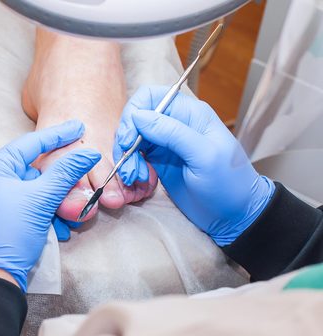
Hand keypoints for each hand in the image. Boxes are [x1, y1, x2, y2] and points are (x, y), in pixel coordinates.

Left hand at [0, 120, 101, 290]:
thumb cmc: (10, 235)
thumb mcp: (41, 200)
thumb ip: (66, 173)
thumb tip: (89, 152)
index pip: (29, 144)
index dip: (58, 135)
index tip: (78, 126)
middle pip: (28, 173)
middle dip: (56, 187)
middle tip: (78, 193)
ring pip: (25, 196)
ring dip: (49, 207)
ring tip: (65, 223)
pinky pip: (16, 211)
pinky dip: (36, 218)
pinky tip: (53, 232)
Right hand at [114, 86, 274, 245]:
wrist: (233, 213)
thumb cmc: (228, 184)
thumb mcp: (204, 156)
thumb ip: (172, 133)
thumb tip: (138, 116)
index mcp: (190, 113)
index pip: (150, 97)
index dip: (133, 114)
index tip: (127, 140)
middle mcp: (175, 123)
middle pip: (135, 118)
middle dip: (126, 140)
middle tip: (129, 165)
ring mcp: (165, 143)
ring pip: (132, 139)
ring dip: (127, 158)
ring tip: (135, 177)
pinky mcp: (158, 161)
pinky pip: (135, 157)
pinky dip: (132, 167)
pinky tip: (140, 180)